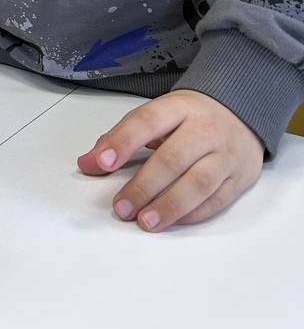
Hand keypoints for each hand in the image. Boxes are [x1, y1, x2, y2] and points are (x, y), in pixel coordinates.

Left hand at [77, 89, 264, 230]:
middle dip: (144, 186)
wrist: (241, 112)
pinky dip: (192, 214)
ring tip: (145, 222)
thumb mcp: (158, 115)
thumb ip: (121, 137)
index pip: (147, 121)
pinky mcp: (239, 178)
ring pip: (199, 183)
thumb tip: (87, 164)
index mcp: (179, 107)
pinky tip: (171, 221)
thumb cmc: (190, 117)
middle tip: (121, 207)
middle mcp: (205, 129)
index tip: (102, 163)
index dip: (123, 141)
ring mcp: (226, 154)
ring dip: (169, 206)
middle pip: (173, 158)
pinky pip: (216, 200)